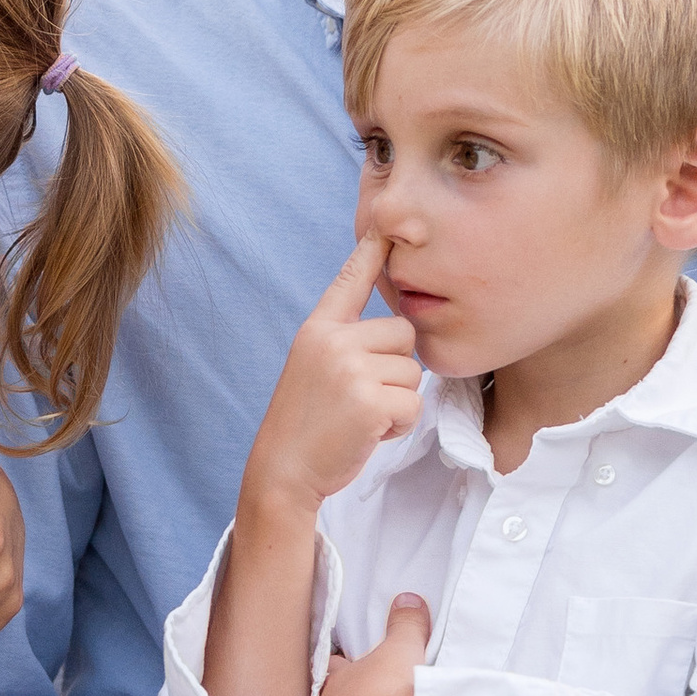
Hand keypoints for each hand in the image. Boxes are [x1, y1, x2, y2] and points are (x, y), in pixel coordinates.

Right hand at [242, 237, 421, 520]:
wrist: (283, 470)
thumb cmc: (306, 423)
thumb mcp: (315, 367)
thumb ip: (347, 342)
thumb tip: (398, 329)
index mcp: (318, 328)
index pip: (350, 280)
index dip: (371, 252)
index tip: (385, 225)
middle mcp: (332, 340)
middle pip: (405, 334)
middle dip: (396, 369)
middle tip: (362, 397)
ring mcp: (350, 369)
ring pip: (413, 373)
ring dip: (398, 401)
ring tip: (360, 416)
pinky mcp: (369, 401)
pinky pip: (413, 405)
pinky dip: (398, 426)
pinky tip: (367, 433)